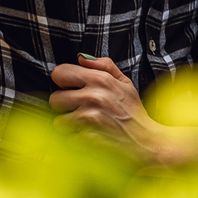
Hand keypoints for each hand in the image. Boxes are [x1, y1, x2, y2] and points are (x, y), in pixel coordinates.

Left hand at [49, 55, 163, 164]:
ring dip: (69, 124)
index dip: (64, 81)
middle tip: (80, 108)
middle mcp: (92, 97)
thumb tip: (81, 58)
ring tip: (87, 123)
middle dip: (65, 105)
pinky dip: (77, 139)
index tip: (71, 87)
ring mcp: (88, 118)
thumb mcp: (125, 82)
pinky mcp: (85, 137)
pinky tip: (91, 135)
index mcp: (100, 80)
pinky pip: (67, 137)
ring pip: (58, 121)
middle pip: (54, 98)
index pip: (60, 72)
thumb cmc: (133, 112)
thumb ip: (104, 66)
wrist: (144, 140)